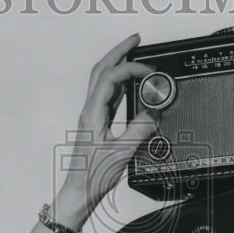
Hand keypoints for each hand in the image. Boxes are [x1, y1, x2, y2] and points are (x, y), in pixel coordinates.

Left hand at [56, 35, 157, 222]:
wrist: (79, 192)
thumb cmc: (92, 177)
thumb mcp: (121, 153)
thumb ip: (140, 130)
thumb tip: (154, 111)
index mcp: (92, 113)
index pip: (111, 77)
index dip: (132, 68)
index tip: (150, 71)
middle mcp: (89, 111)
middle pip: (101, 70)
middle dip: (119, 52)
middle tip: (136, 40)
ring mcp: (92, 117)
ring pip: (103, 81)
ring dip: (118, 65)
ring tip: (134, 55)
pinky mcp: (96, 125)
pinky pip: (108, 97)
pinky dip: (120, 84)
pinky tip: (130, 85)